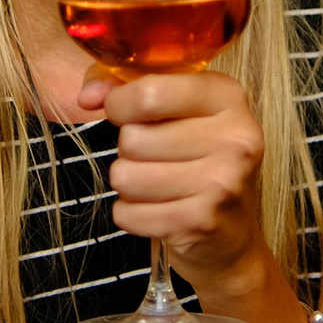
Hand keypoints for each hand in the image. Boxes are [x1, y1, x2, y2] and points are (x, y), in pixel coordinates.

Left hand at [77, 69, 267, 288]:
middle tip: (156, 159)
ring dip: (129, 184)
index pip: (150, 92)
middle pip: (132, 138)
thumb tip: (87, 97)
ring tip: (158, 186)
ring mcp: (221, 182)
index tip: (124, 113)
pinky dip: (133, 215)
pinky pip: (127, 213)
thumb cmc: (196, 160)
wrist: (232, 233)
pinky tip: (161, 210)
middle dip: (129, 151)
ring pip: (125, 177)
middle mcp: (234, 137)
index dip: (119, 104)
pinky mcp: (200, 222)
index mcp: (227, 97)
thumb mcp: (176, 110)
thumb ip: (127, 89)